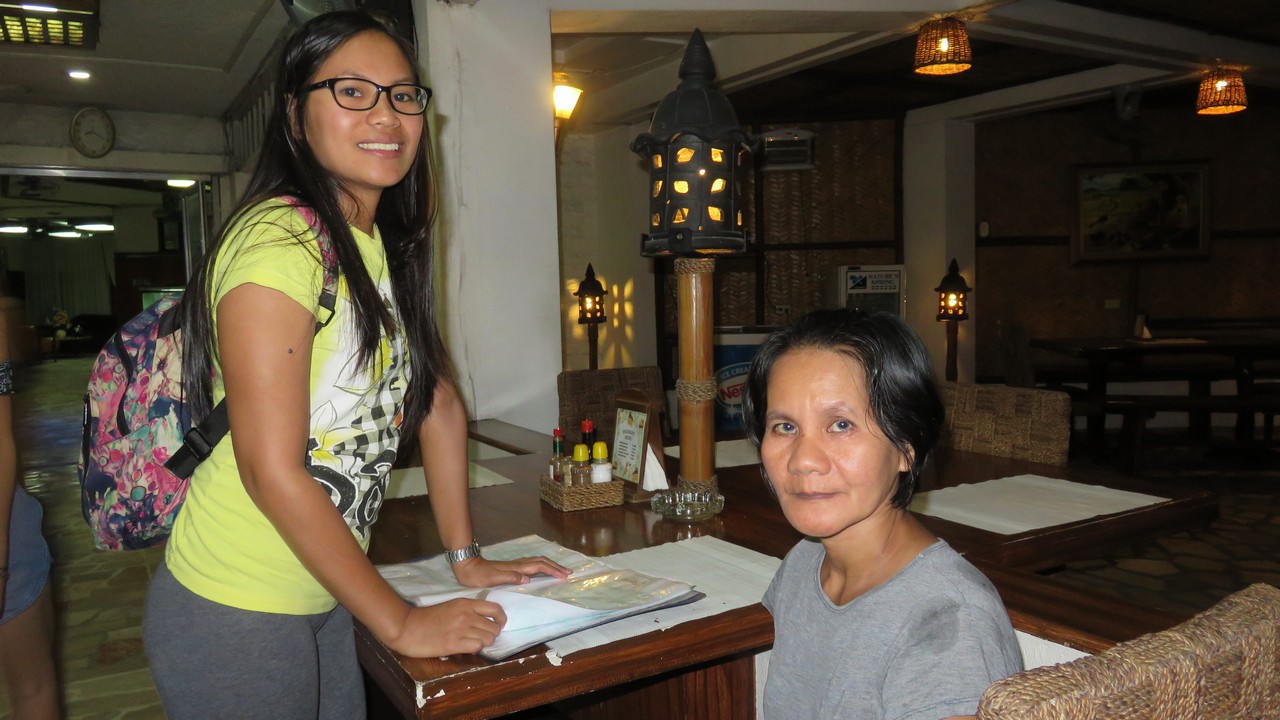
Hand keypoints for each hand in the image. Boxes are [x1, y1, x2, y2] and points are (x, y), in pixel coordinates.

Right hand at [384, 598, 506, 657]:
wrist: (408, 627)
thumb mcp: (451, 606)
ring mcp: (462, 629)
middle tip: (481, 637)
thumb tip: (484, 621)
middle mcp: (467, 615)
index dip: (501, 619)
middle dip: (491, 634)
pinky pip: (478, 647)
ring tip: (473, 643)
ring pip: (489, 639)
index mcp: (466, 603)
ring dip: (484, 643)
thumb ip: (468, 611)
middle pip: (495, 627)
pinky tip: (466, 648)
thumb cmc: (427, 617)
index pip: (495, 609)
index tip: (498, 624)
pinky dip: (475, 649)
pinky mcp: (454, 644)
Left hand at [451, 555, 571, 587]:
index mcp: (517, 567)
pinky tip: (542, 571)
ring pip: (538, 562)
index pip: (540, 566)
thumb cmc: (479, 575)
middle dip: (556, 566)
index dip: (553, 570)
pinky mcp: (512, 567)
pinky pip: (532, 565)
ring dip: (551, 566)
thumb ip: (510, 577)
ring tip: (560, 571)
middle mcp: (518, 564)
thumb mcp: (492, 578)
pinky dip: (542, 567)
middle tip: (568, 573)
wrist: (467, 566)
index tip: (564, 577)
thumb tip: (527, 578)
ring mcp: (516, 565)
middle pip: (542, 561)